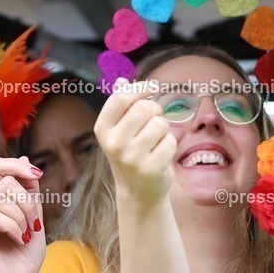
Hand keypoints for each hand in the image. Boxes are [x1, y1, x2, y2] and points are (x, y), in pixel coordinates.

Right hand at [0, 157, 44, 272]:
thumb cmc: (26, 253)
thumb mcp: (35, 216)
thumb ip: (29, 191)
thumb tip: (23, 159)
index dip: (16, 166)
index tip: (36, 175)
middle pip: (5, 183)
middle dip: (28, 203)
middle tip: (34, 225)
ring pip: (0, 200)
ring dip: (22, 218)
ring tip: (26, 235)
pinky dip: (12, 227)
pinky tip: (19, 239)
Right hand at [94, 78, 175, 208]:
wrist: (137, 191)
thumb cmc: (130, 153)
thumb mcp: (119, 130)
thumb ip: (121, 105)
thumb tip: (121, 81)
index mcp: (103, 128)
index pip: (121, 97)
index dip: (141, 88)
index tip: (153, 87)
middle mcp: (113, 143)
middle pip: (145, 108)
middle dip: (156, 110)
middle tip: (154, 122)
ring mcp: (131, 158)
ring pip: (160, 124)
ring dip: (164, 130)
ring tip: (155, 142)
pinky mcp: (150, 169)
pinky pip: (170, 142)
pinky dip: (170, 146)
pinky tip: (160, 155)